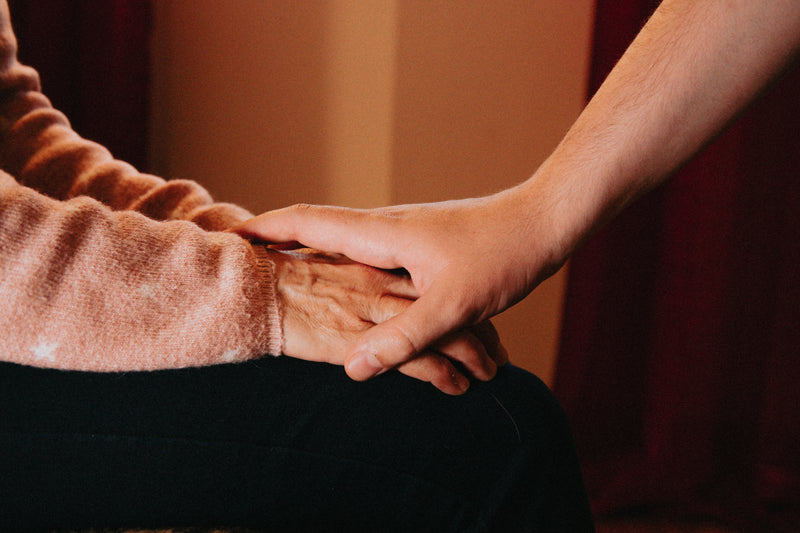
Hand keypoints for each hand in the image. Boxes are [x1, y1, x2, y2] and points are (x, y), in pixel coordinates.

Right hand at [237, 186, 555, 384]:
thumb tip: (353, 369)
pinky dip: (354, 268)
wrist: (543, 223)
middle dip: (283, 238)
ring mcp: (405, 234)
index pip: (311, 223)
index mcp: (384, 235)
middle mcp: (387, 229)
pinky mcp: (423, 245)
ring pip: (349, 243)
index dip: (269, 228)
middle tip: (248, 254)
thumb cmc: (501, 256)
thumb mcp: (454, 304)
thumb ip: (404, 338)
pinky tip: (358, 287)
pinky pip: (374, 256)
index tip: (233, 234)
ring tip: (290, 268)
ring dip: (320, 253)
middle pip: (321, 229)